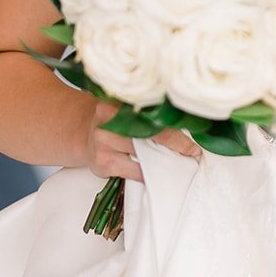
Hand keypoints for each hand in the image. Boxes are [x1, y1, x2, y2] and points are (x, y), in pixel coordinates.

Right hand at [85, 102, 201, 182]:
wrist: (81, 133)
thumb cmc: (112, 120)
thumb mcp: (123, 107)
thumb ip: (145, 111)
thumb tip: (184, 120)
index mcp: (117, 103)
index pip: (151, 114)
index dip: (175, 125)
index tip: (193, 137)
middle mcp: (109, 121)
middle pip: (149, 133)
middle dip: (175, 143)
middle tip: (192, 150)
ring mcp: (104, 143)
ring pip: (143, 155)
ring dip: (164, 160)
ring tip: (179, 161)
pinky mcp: (103, 164)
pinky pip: (134, 172)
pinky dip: (149, 174)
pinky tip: (157, 172)